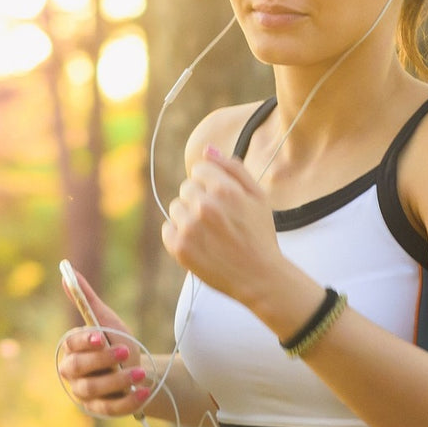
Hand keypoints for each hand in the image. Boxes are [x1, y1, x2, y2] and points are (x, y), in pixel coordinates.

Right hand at [56, 269, 151, 417]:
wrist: (138, 372)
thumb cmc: (118, 343)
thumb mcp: (107, 321)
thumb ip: (87, 300)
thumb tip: (67, 271)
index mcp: (72, 349)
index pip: (71, 345)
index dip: (84, 341)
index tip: (100, 336)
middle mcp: (73, 373)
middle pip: (77, 368)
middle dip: (101, 359)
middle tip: (125, 350)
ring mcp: (85, 394)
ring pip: (94, 389)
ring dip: (117, 381)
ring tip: (139, 373)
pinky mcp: (100, 410)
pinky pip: (110, 408)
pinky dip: (127, 401)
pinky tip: (143, 391)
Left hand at [160, 145, 287, 307]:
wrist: (260, 277)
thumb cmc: (260, 235)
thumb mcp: (258, 196)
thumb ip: (233, 169)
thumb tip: (207, 149)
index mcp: (224, 190)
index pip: (199, 169)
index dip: (211, 183)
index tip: (221, 199)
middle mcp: (205, 206)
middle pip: (186, 188)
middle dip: (199, 199)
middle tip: (218, 220)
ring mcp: (190, 228)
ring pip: (176, 207)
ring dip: (188, 217)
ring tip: (210, 233)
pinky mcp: (180, 248)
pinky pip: (167, 229)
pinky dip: (179, 235)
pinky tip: (200, 243)